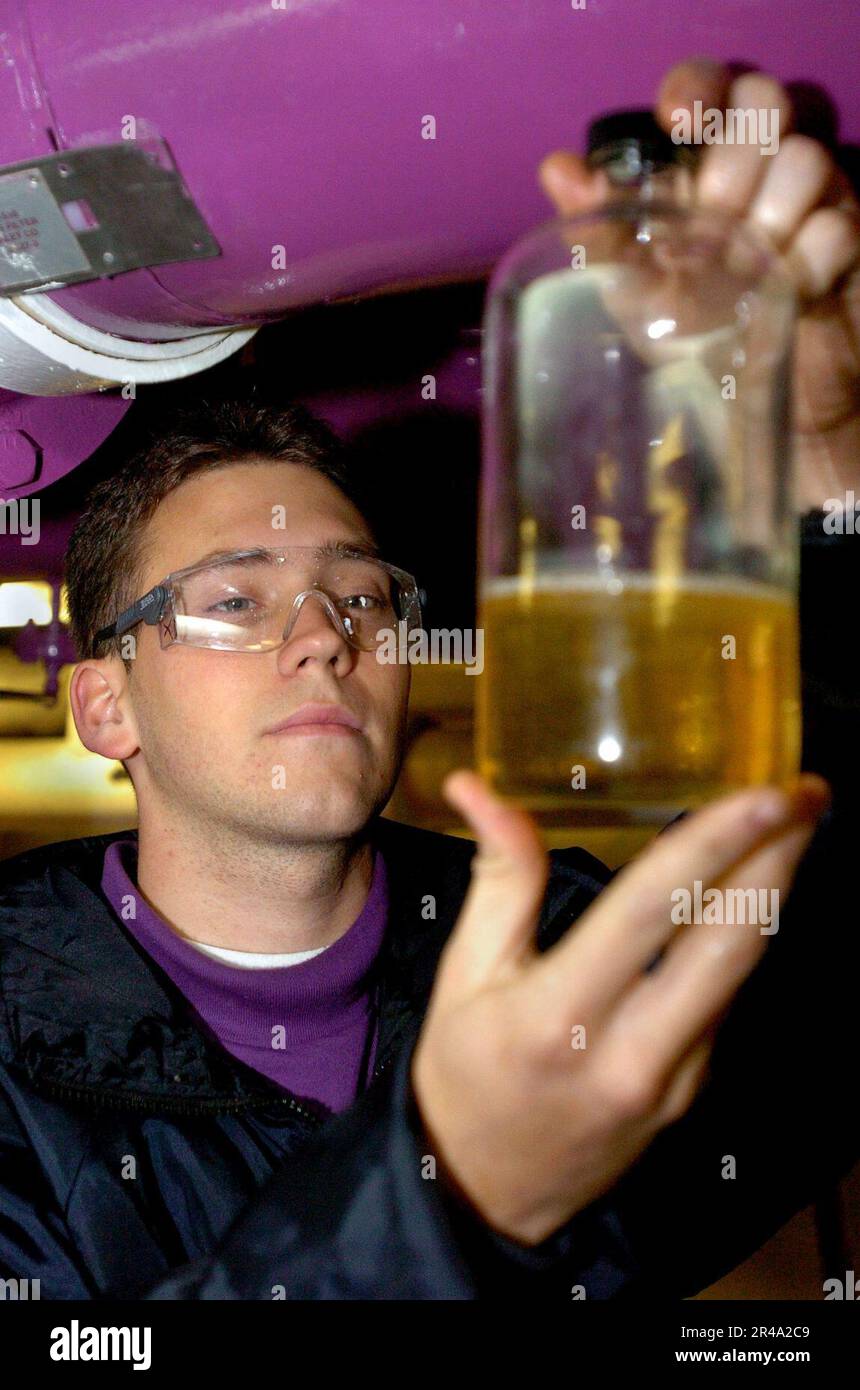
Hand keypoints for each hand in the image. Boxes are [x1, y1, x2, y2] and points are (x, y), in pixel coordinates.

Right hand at [411, 770, 828, 1245]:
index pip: (652, 910)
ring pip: (741, 972)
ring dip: (775, 891)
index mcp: (558, 1015)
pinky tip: (754, 889)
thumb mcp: (463, 974)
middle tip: (806, 791)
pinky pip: (727, 1000)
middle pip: (728, 942)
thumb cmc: (463, 1073)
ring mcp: (672, 1080)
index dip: (715, 843)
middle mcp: (629, 1052)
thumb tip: (480, 786)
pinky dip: (746, 936)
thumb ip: (497, 879)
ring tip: (796, 824)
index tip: (764, 791)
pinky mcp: (692, 1091)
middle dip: (778, 859)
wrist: (483, 1194)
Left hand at [537, 58, 859, 512]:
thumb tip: (558, 169)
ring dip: (770, 213)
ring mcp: (809, 199)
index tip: (678, 124)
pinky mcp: (846, 242)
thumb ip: (598, 232)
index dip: (698, 89)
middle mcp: (760, 167)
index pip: (711, 86)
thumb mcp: (629, 291)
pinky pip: (836, 226)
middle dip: (733, 159)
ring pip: (806, 158)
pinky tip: (783, 291)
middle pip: (766, 102)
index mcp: (701, 165)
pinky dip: (806, 260)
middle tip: (713, 217)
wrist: (744, 402)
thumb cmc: (684, 336)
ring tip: (744, 267)